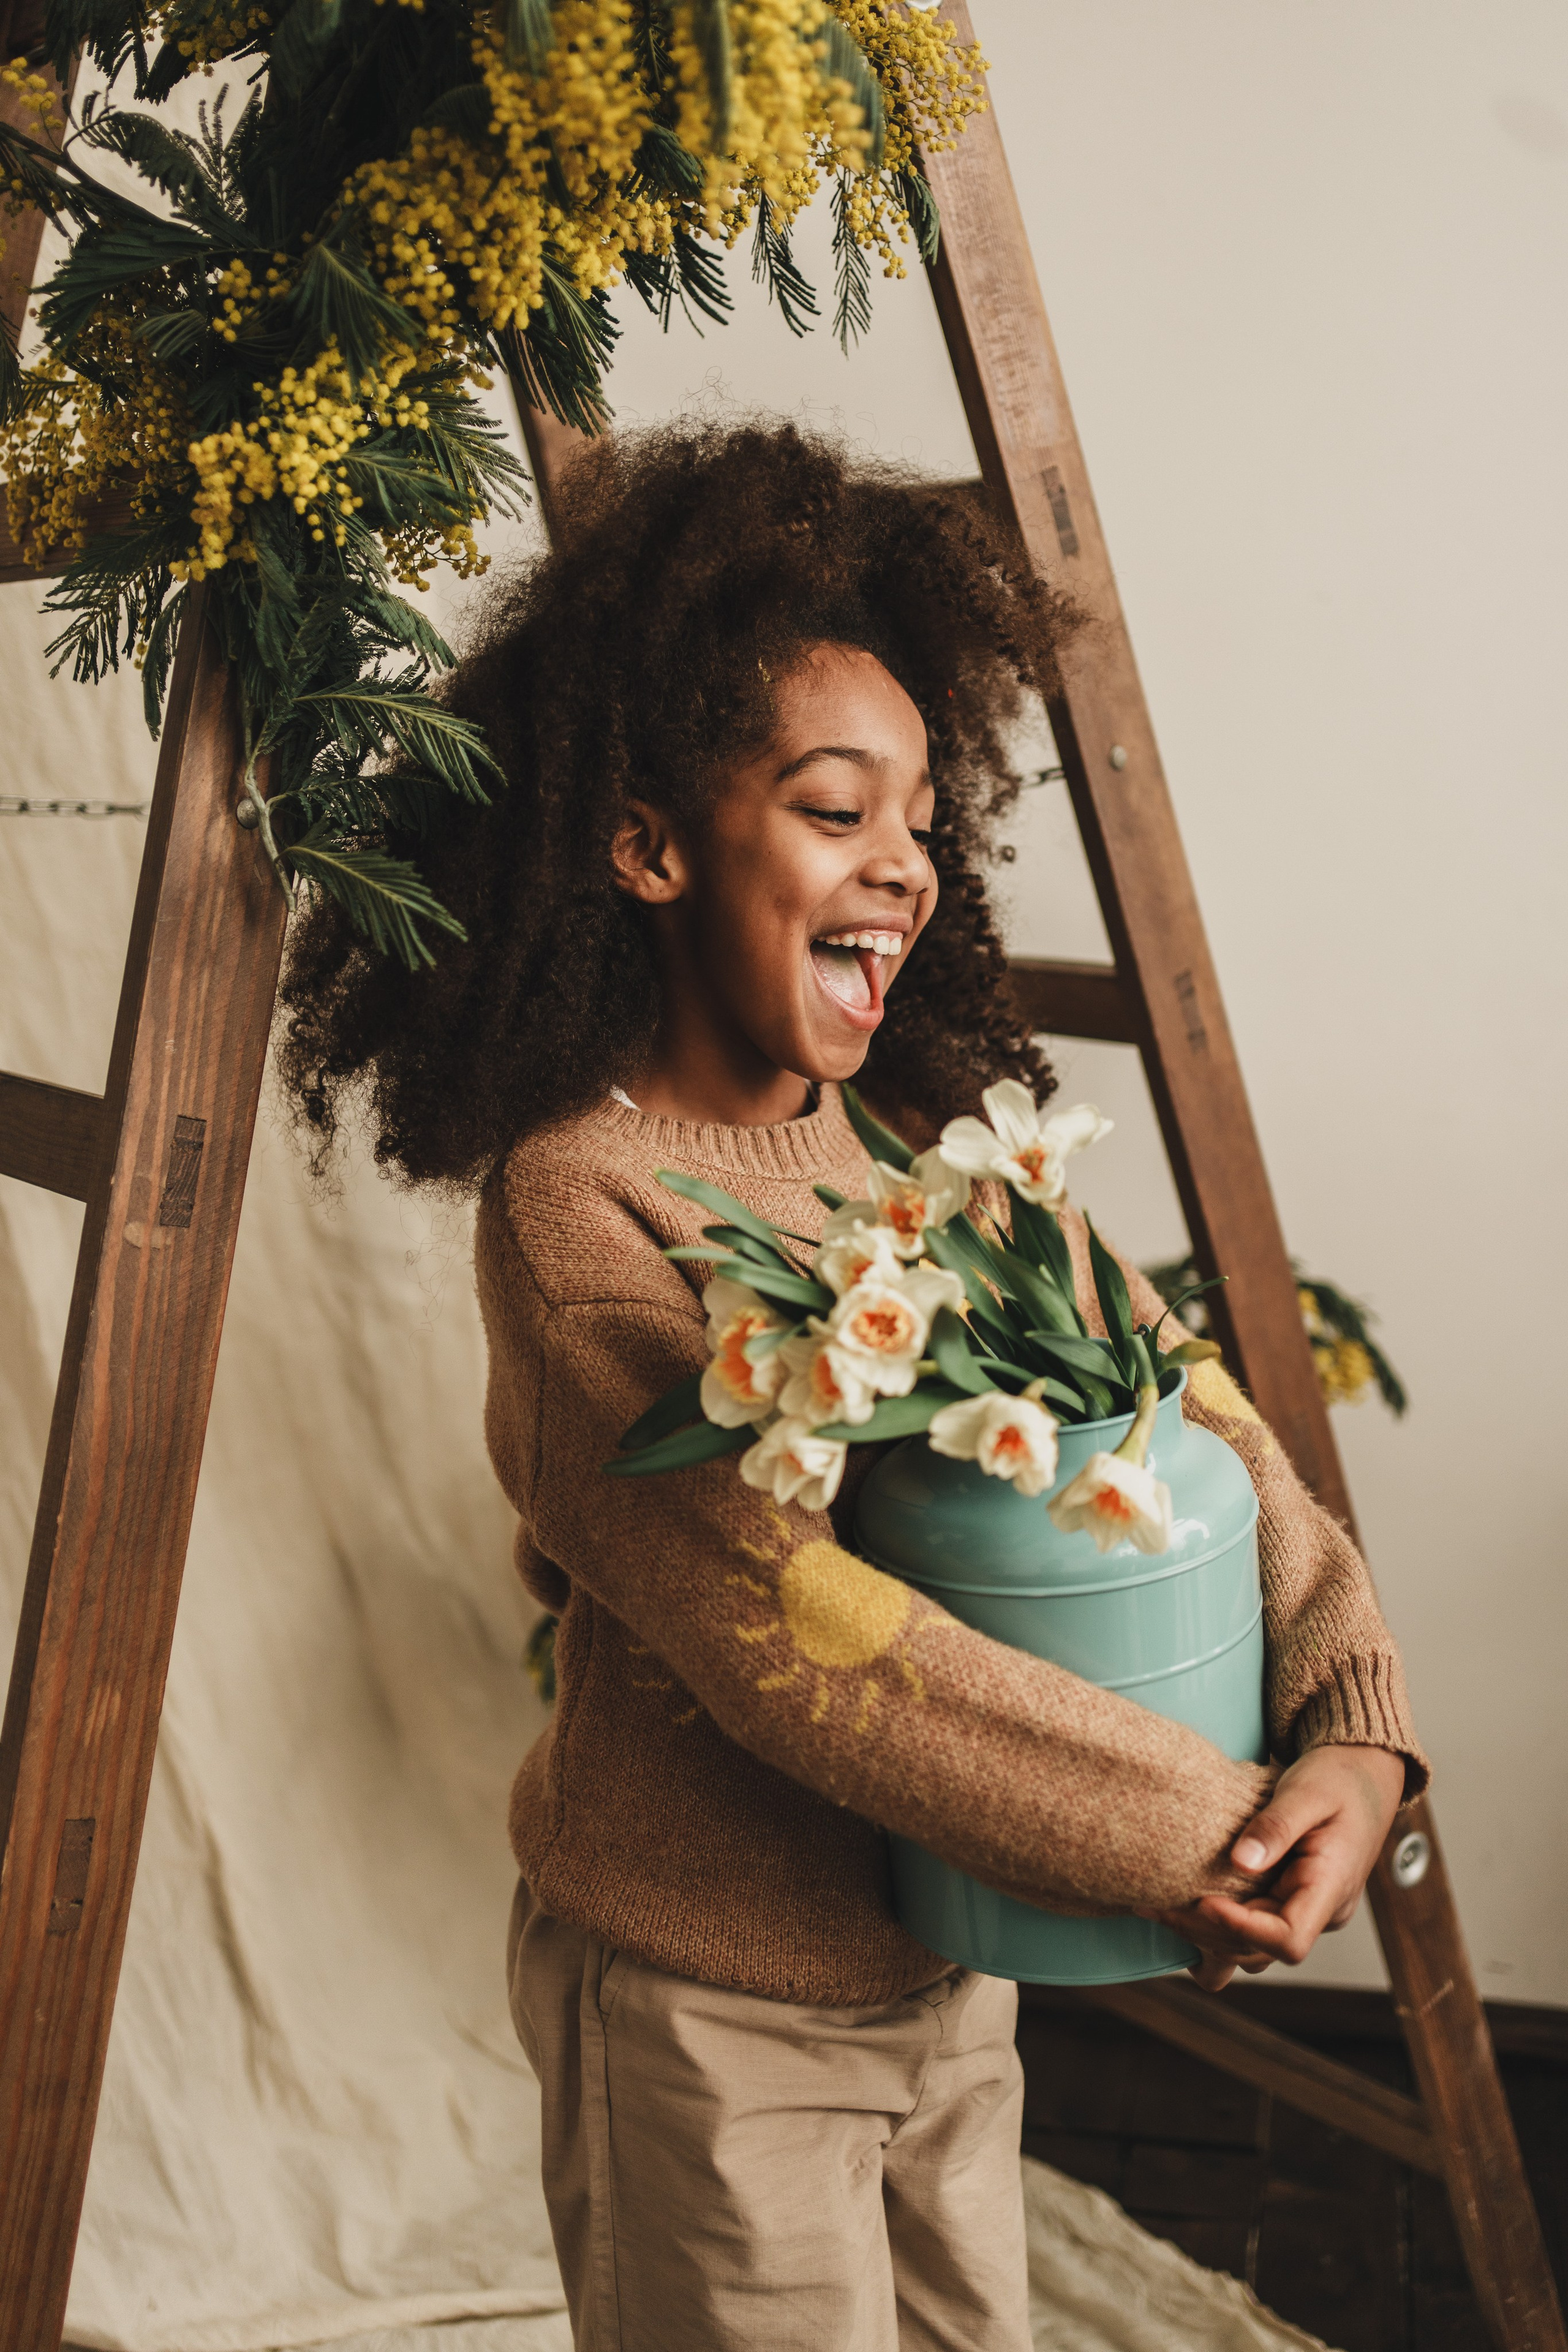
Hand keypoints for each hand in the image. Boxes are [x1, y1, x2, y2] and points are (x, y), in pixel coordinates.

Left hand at [1143, 1744, 1407, 1992]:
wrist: (1363, 1774)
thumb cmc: (1339, 1778)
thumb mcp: (1308, 1792)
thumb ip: (1277, 1826)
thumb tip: (1240, 1860)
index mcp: (1331, 1888)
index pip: (1289, 1939)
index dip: (1240, 1929)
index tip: (1201, 1901)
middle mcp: (1320, 1911)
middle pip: (1261, 1950)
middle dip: (1206, 1933)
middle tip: (1155, 1905)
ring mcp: (1303, 1909)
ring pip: (1251, 1948)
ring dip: (1205, 1936)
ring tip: (1157, 1908)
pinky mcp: (1286, 1900)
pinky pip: (1249, 1929)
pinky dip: (1214, 1926)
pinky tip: (1179, 1909)